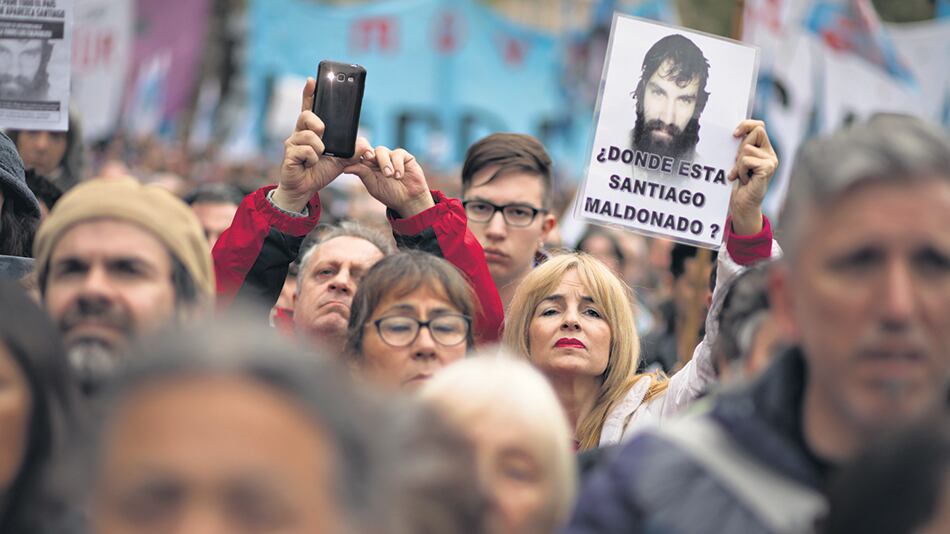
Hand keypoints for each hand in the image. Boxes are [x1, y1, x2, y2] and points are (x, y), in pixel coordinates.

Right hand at [273, 77, 370, 211]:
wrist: (305, 189)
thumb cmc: (320, 171)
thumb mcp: (341, 161)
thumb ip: (353, 152)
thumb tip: (365, 145)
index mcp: (312, 130)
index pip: (310, 107)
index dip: (309, 93)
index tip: (312, 80)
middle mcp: (300, 132)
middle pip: (306, 116)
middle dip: (317, 123)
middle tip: (322, 133)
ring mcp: (292, 142)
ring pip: (309, 136)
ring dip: (319, 149)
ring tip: (318, 158)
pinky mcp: (289, 154)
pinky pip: (306, 151)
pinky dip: (313, 160)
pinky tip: (309, 164)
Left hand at [343, 146, 434, 217]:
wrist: (408, 201)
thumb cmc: (390, 194)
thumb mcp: (373, 185)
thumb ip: (362, 174)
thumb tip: (346, 168)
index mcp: (369, 166)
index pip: (361, 155)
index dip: (359, 154)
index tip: (360, 159)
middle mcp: (379, 159)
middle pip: (370, 150)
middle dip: (372, 157)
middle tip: (371, 161)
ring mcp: (391, 157)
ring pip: (383, 151)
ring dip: (385, 163)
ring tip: (390, 176)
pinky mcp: (404, 157)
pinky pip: (398, 154)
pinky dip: (398, 164)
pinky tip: (399, 175)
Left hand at [727, 120, 776, 234]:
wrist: (742, 203)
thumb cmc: (739, 182)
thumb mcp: (739, 160)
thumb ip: (741, 146)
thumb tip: (736, 132)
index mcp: (765, 149)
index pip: (759, 126)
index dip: (747, 125)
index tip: (734, 134)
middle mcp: (770, 154)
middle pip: (755, 132)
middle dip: (741, 147)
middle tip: (738, 164)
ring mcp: (771, 161)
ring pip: (747, 149)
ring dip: (738, 164)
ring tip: (741, 175)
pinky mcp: (768, 168)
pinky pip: (746, 160)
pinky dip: (740, 170)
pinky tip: (744, 179)